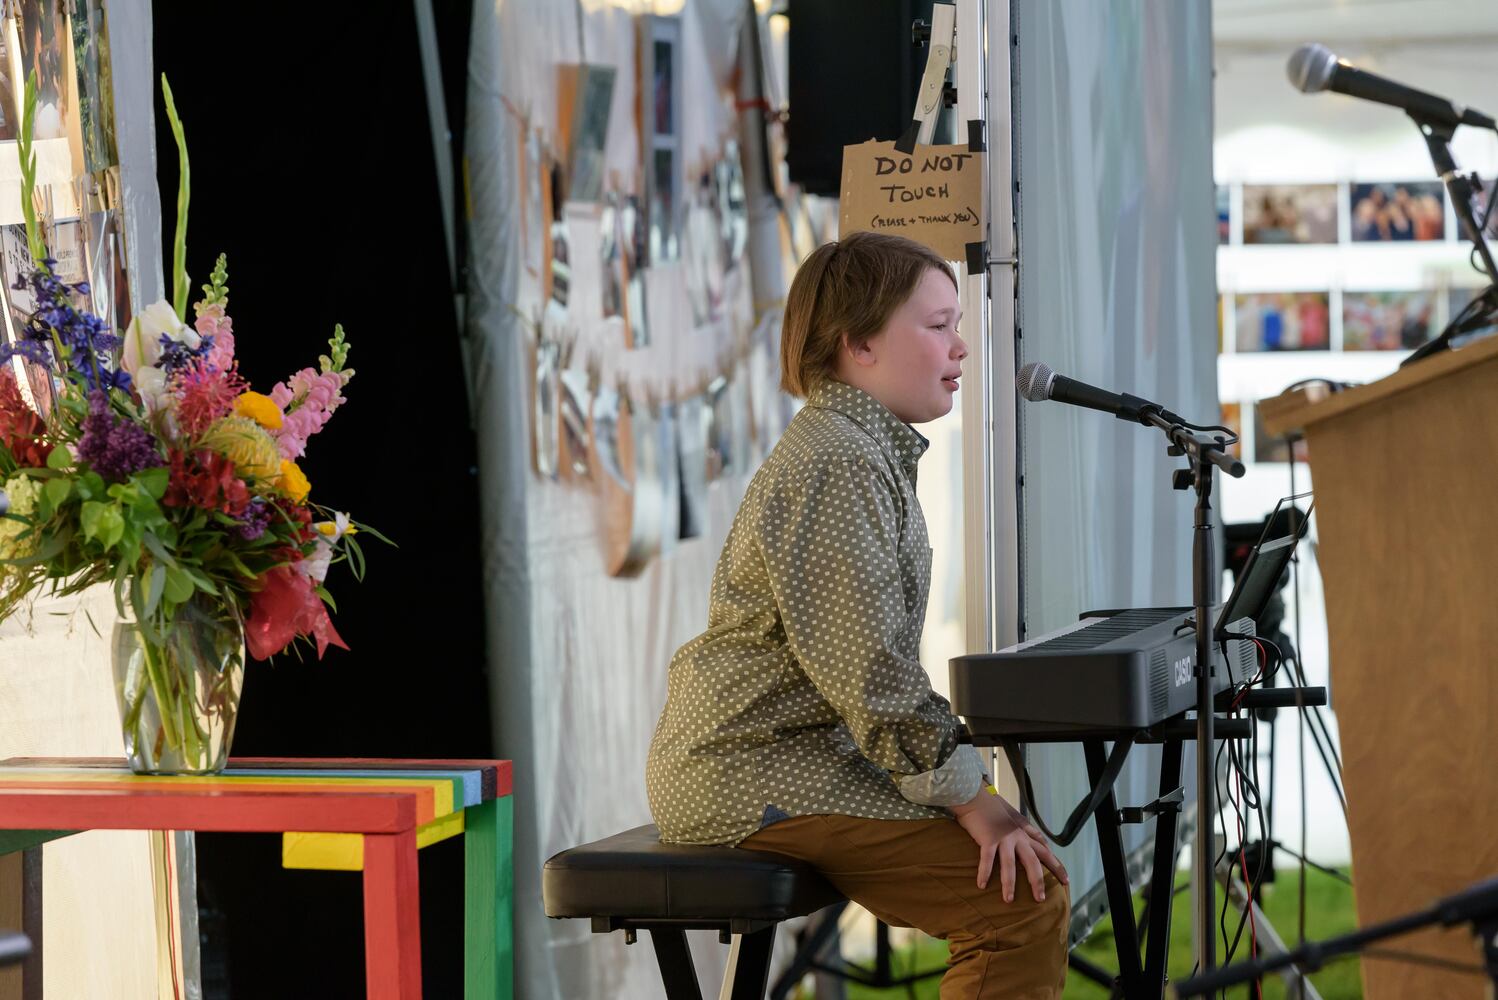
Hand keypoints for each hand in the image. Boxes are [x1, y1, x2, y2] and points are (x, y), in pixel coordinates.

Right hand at [949, 789, 1068, 901]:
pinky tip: (981, 885)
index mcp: (1024, 832)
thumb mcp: (1013, 815)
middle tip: (1040, 899)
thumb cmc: (991, 805)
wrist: (975, 795)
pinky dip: (984, 872)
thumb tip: (1038, 838)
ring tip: (1009, 900)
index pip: (1045, 850)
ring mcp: (1003, 838)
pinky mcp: (988, 838)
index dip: (1056, 865)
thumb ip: (1025, 827)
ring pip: (1010, 865)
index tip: (1065, 880)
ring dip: (1009, 884)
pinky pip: (987, 859)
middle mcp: (1017, 836)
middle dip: (1038, 881)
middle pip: (1033, 861)